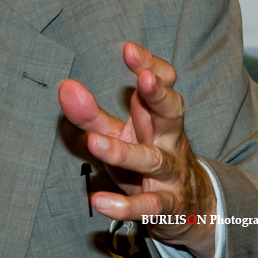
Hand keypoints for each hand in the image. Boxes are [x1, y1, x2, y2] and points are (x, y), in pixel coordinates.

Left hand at [58, 42, 216, 257]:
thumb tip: (65, 87)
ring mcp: (170, 173)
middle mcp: (168, 139)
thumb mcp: (119, 134)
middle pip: (171, 112)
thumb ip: (90, 113)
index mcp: (157, 115)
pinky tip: (100, 201)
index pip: (163, 83)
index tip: (130, 50)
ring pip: (152, 159)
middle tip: (143, 79)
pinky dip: (125, 205)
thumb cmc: (148, 157)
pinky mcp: (166, 206)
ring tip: (94, 142)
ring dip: (123, 152)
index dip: (150, 65)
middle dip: (158, 94)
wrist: (192, 207)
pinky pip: (147, 205)